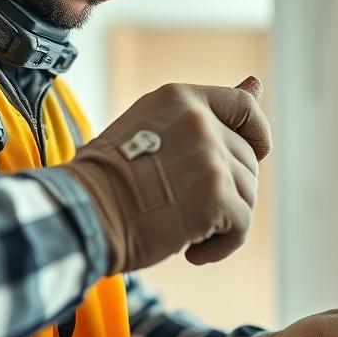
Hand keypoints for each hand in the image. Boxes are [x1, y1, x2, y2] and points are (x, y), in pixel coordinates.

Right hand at [62, 77, 270, 273]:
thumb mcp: (154, 128)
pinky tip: (190, 252)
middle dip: (227, 191)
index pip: (244, 107)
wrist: (80, 214)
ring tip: (182, 228)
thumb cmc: (108, 179)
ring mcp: (209, 156)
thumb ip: (207, 112)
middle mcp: (200, 121)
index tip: (252, 157)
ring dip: (221, 220)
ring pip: (247, 194)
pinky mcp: (216, 196)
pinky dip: (221, 246)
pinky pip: (241, 225)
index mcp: (180, 98)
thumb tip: (258, 84)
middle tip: (187, 209)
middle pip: (247, 161)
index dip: (256, 135)